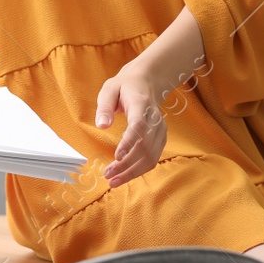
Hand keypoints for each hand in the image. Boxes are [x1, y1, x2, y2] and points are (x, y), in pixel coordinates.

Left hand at [94, 61, 168, 188]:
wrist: (146, 82)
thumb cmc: (124, 87)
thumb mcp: (109, 88)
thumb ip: (105, 107)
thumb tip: (102, 126)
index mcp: (141, 104)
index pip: (139, 126)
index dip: (129, 143)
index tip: (116, 157)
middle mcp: (155, 118)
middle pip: (145, 146)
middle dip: (127, 165)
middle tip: (108, 175)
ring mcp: (160, 129)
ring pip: (152, 157)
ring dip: (133, 172)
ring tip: (114, 181)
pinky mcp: (161, 138)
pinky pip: (153, 158)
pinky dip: (140, 170)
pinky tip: (125, 175)